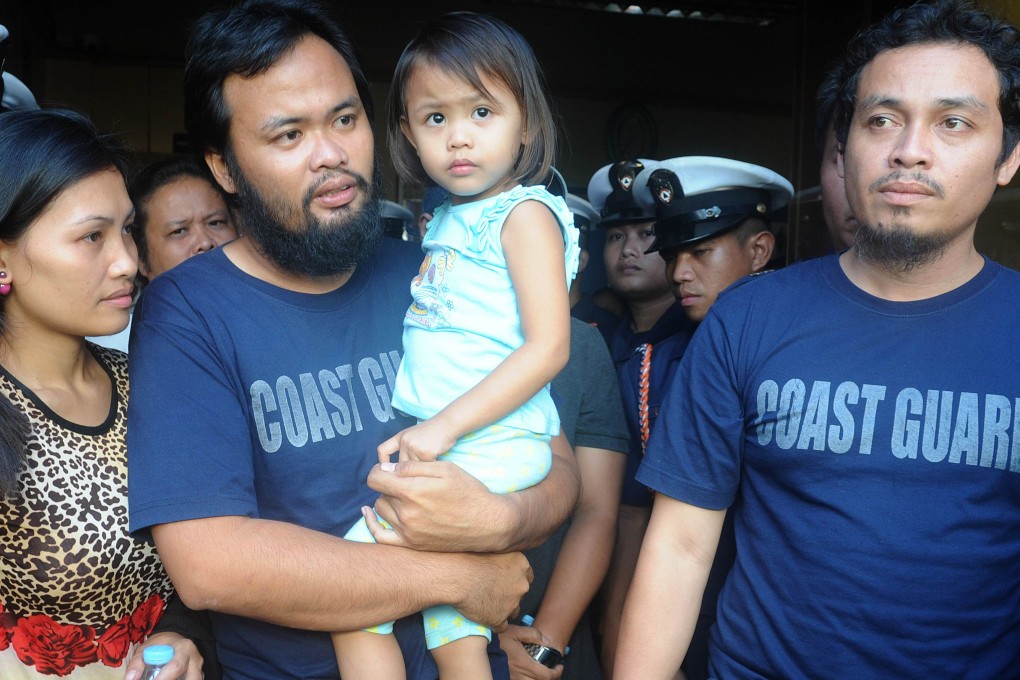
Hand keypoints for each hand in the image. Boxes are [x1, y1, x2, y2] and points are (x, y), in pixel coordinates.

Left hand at [124, 632, 203, 679]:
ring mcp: (199, 668)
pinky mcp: (199, 675)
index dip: (163, 678)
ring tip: (163, 679)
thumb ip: (137, 662)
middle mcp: (195, 658)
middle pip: (192, 678)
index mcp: (184, 647)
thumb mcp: (146, 647)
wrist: (175, 639)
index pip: (176, 667)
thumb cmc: (161, 644)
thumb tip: (130, 679)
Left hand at [366, 459, 508, 551]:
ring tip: (405, 497)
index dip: (379, 470)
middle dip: (389, 485)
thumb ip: (412, 467)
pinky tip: (370, 514)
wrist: (487, 523)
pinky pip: (380, 536)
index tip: (387, 469)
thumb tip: (385, 468)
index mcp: (412, 491)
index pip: (375, 478)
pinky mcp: (411, 544)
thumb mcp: (444, 469)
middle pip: (380, 493)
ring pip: (381, 510)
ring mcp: (407, 531)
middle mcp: (406, 513)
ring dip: (387, 501)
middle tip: (407, 483)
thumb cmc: (468, 491)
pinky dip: (373, 524)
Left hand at [376, 420, 455, 463]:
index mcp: (400, 437)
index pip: (382, 450)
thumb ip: (405, 448)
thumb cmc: (432, 432)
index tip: (389, 470)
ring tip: (428, 464)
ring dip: (421, 470)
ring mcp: (414, 447)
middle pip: (400, 465)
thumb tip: (396, 470)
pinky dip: (430, 468)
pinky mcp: (425, 453)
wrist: (448, 424)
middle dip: (409, 469)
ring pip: (413, 469)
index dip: (383, 462)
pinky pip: (424, 468)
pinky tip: (435, 462)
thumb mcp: (414, 436)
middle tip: (417, 470)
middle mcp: (404, 441)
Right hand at [450, 552, 533, 630]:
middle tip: (493, 592)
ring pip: (513, 611)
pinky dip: (493, 622)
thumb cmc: (468, 558)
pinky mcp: (500, 619)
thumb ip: (504, 558)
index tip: (504, 581)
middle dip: (510, 594)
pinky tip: (483, 617)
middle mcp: (521, 585)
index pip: (527, 576)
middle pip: (521, 593)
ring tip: (486, 605)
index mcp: (521, 565)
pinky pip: (501, 625)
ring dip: (503, 609)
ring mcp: (512, 603)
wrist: (457, 577)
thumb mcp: (493, 549)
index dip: (514, 579)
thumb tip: (502, 564)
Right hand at [499, 624, 563, 679]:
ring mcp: (512, 679)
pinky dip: (528, 679)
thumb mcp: (515, 631)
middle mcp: (519, 676)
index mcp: (524, 664)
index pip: (546, 676)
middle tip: (552, 671)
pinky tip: (528, 674)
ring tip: (540, 673)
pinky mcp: (506, 679)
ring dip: (537, 679)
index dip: (556, 673)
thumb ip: (533, 634)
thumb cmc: (497, 640)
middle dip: (548, 678)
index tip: (559, 667)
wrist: (479, 648)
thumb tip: (546, 641)